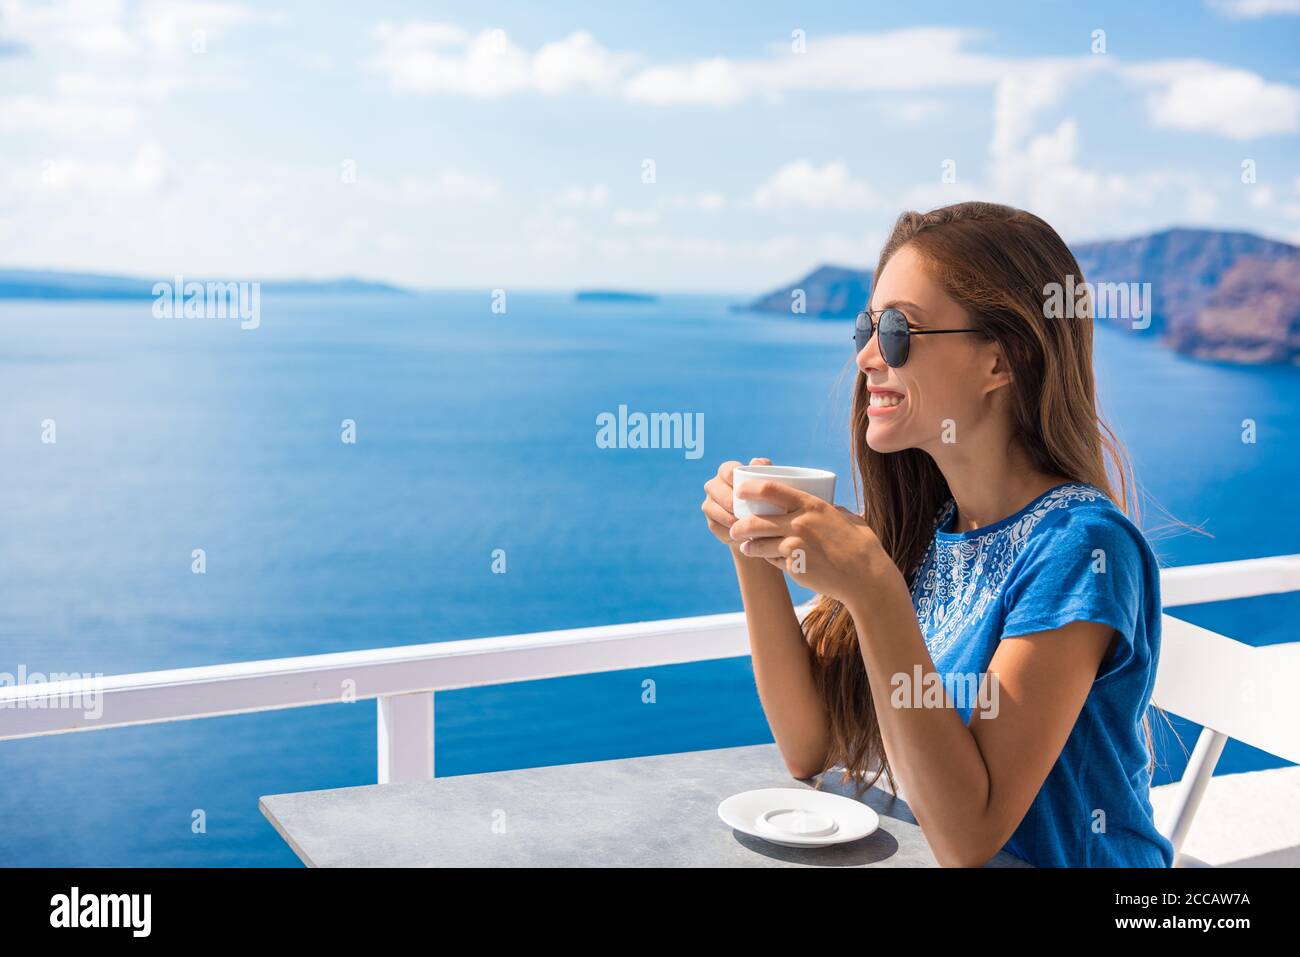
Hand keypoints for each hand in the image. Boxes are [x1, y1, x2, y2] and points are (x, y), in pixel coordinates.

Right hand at [701, 457, 771, 550]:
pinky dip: (728, 529)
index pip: (726, 470)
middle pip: (716, 490)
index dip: (733, 477)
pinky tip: (741, 533)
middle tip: (748, 510)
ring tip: (746, 523)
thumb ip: (764, 469)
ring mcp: (709, 504)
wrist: (762, 526)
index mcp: (726, 471)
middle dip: (731, 501)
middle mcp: (714, 485)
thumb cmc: (767, 499)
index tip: (745, 488)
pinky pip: (715, 525)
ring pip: (713, 508)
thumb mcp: (768, 484)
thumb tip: (756, 462)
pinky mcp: (711, 522)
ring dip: (729, 517)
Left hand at [728, 480, 890, 602]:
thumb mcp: (844, 517)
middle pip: (756, 522)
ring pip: (759, 544)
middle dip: (740, 525)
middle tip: (736, 528)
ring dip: (749, 546)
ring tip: (746, 546)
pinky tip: (771, 560)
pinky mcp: (794, 567)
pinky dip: (770, 561)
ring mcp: (795, 547)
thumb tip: (822, 504)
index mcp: (811, 505)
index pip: (770, 489)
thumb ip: (828, 509)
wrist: (865, 578)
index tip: (740, 491)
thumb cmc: (860, 546)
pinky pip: (774, 562)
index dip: (750, 489)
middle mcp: (799, 524)